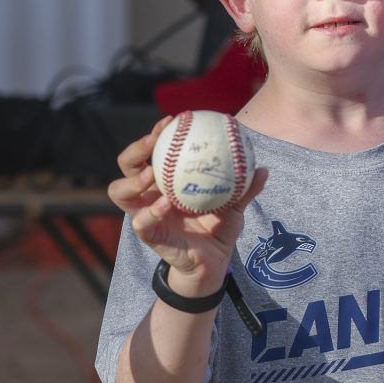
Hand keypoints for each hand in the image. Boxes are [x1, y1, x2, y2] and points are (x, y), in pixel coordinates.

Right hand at [108, 116, 267, 294]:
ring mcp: (145, 215)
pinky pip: (141, 222)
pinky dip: (151, 211)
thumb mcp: (234, 205)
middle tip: (154, 140)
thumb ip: (245, 188)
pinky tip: (164, 203)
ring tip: (151, 173)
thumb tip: (263, 169)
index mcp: (165, 183)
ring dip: (133, 180)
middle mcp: (149, 196)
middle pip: (127, 166)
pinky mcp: (150, 236)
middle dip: (135, 149)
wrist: (213, 263)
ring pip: (120, 192)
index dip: (156, 134)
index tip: (172, 120)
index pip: (151, 152)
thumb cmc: (218, 228)